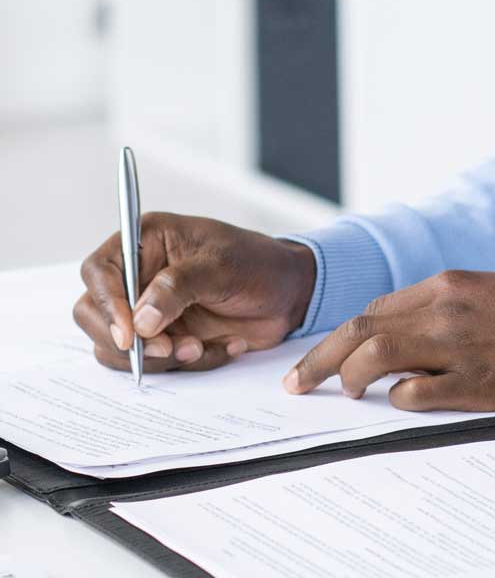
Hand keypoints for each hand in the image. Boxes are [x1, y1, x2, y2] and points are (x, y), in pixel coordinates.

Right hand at [75, 212, 316, 371]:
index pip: (99, 270)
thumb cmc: (259, 264)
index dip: (107, 303)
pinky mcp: (162, 336)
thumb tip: (139, 321)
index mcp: (147, 240)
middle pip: (94, 314)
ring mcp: (146, 308)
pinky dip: (183, 365)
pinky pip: (151, 363)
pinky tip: (222, 347)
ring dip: (159, 357)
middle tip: (170, 348)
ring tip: (201, 347)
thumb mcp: (222, 267)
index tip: (130, 335)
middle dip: (130, 341)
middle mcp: (138, 274)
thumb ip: (178, 287)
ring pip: (118, 347)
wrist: (290, 294)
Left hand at [282, 270, 494, 410]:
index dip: (344, 334)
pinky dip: (397, 399)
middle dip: (320, 358)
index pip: (376, 307)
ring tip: (345, 393)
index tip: (326, 353)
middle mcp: (447, 308)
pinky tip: (399, 402)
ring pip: (375, 357)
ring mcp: (458, 346)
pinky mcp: (474, 383)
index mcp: (451, 283)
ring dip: (348, 377)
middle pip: (361, 329)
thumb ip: (444, 306)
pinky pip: (414, 393)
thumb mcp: (490, 293)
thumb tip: (398, 335)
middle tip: (296, 383)